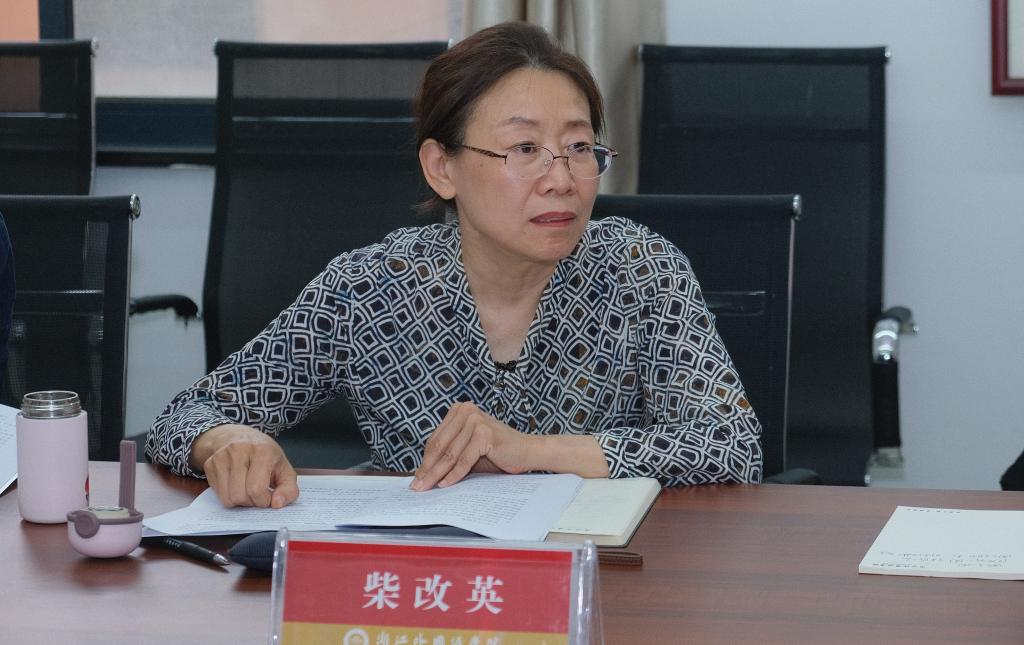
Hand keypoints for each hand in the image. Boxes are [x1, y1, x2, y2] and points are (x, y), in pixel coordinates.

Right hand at [190, 424, 298, 508]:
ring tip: (247, 489)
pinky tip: (236, 484)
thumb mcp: (285, 470)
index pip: (256, 488)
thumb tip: (277, 504)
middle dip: (251, 502)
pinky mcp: (210, 463)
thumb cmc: (266, 457)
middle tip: (257, 493)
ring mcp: (222, 456)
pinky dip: (228, 495)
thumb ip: (289, 490)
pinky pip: (217, 494)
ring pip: (227, 498)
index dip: (264, 500)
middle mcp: (239, 450)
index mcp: (263, 450)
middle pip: (240, 495)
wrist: (241, 437)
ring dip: (239, 501)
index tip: (268, 496)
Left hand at [411, 402, 532, 490]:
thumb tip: (423, 473)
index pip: (435, 439)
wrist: (527, 452)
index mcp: (459, 410)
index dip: (425, 460)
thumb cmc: (498, 453)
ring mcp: (475, 420)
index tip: (416, 478)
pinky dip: (453, 474)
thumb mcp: (467, 451)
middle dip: (427, 469)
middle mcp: (465, 411)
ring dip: (436, 474)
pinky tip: (445, 484)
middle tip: (417, 486)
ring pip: (449, 454)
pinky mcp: (483, 432)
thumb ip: (448, 455)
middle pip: (440, 446)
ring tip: (427, 488)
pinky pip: (463, 459)